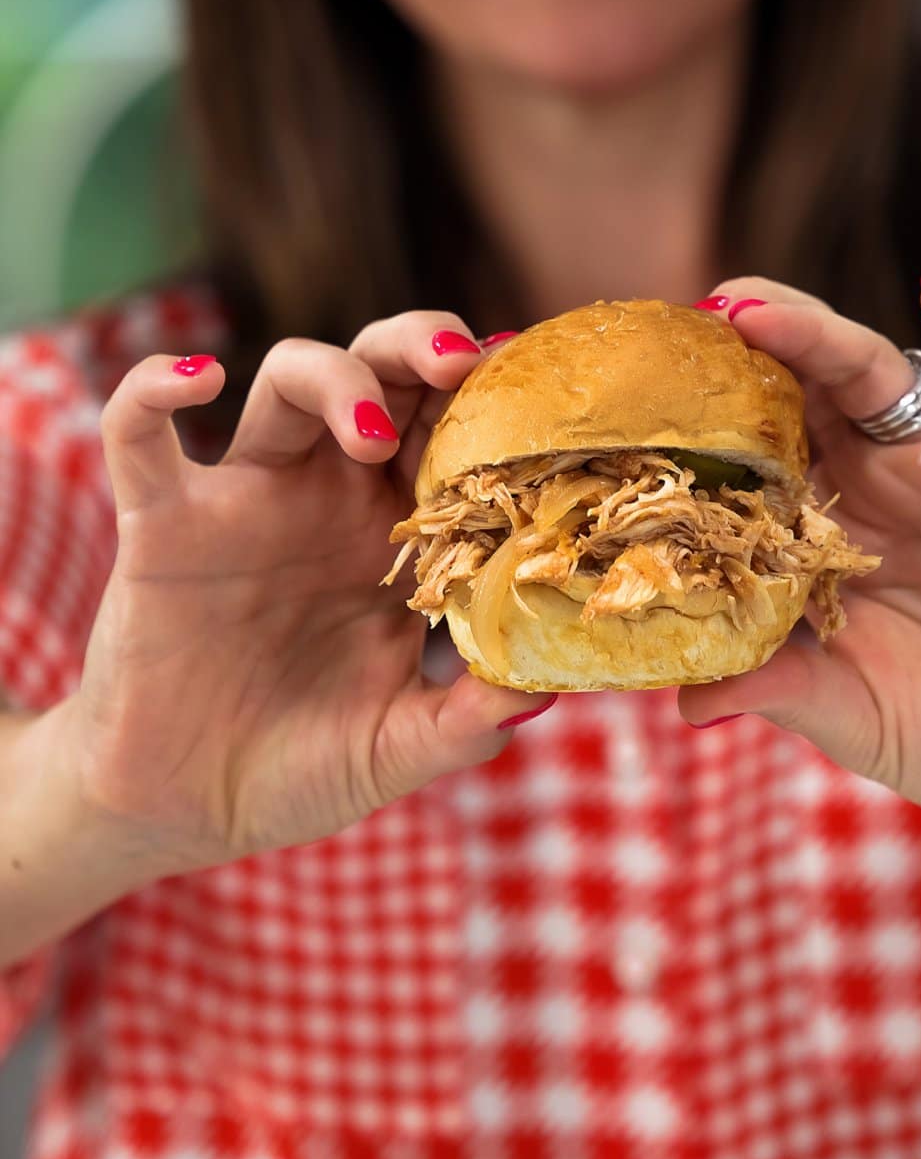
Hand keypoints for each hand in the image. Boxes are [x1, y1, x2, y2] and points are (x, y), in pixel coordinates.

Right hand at [66, 315, 531, 875]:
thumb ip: (464, 721)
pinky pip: (140, 434)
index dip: (491, 401)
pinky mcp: (161, 525)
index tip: (538, 391)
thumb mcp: (396, 749)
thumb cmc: (299, 769)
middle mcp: (329, 497)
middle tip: (464, 364)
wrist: (185, 811)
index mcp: (397, 535)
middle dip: (423, 347)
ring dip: (335, 377)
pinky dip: (153, 387)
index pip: (453, 433)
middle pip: (382, 375)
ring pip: (286, 379)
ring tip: (370, 433)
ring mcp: (246, 501)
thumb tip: (542, 692)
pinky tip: (196, 375)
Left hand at [679, 277, 920, 840]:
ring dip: (816, 331)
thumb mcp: (851, 716)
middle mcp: (871, 487)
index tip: (631, 401)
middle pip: (795, 394)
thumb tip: (685, 702)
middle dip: (742, 353)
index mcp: (818, 538)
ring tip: (753, 308)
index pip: (746, 462)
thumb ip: (780, 691)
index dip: (696, 429)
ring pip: (875, 372)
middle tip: (686, 322)